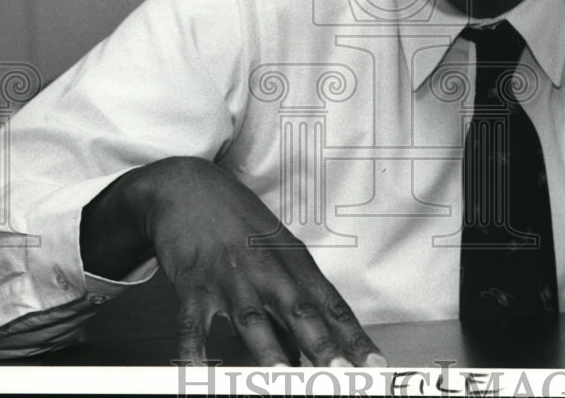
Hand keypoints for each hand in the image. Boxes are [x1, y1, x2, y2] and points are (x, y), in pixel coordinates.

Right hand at [82, 156, 385, 366]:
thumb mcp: (275, 246)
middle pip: (300, 313)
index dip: (354, 336)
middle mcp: (267, 270)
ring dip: (270, 354)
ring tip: (284, 381)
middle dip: (323, 347)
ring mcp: (230, 278)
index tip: (376, 363)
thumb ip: (290, 294)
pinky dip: (195, 353)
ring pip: (253, 321)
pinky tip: (199, 374)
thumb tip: (305, 346)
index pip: (331, 304)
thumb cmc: (238, 219)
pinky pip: (194, 326)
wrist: (188, 187)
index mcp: (293, 261)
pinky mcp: (193, 285)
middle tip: (343, 375)